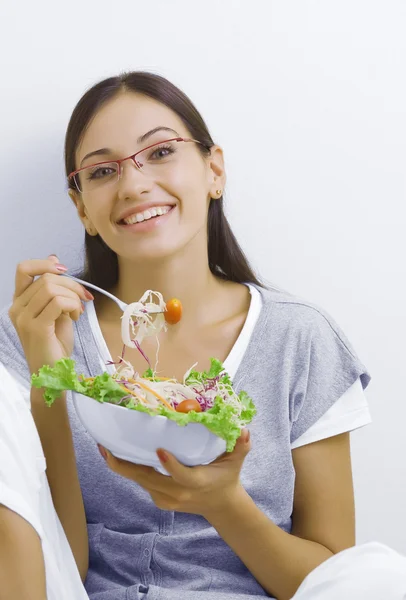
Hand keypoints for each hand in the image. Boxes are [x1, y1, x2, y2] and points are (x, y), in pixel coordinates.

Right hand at [8, 255, 92, 373]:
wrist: (54, 373)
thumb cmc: (55, 344)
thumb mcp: (57, 310)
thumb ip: (55, 289)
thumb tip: (54, 260)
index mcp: (19, 302)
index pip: (24, 269)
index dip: (45, 264)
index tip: (64, 271)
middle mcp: (17, 308)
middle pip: (45, 277)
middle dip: (71, 284)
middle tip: (84, 298)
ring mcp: (24, 318)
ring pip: (51, 288)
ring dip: (73, 296)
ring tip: (78, 311)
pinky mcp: (36, 327)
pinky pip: (58, 302)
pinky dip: (73, 305)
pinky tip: (76, 317)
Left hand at [98, 429, 250, 517]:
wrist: (220, 506)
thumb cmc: (226, 477)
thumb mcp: (236, 462)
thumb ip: (241, 447)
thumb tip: (245, 431)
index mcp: (195, 482)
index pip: (180, 476)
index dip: (169, 465)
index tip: (159, 450)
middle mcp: (177, 493)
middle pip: (146, 479)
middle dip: (124, 464)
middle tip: (106, 446)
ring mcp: (165, 498)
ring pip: (139, 481)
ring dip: (121, 465)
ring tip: (104, 446)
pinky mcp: (158, 499)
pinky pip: (140, 483)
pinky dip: (128, 470)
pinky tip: (116, 455)